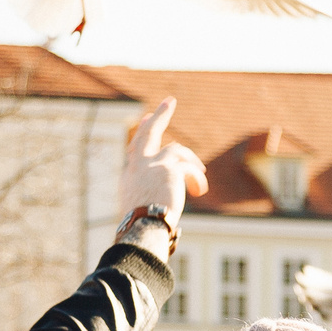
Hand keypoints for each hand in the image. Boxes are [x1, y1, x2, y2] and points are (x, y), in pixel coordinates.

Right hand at [115, 98, 206, 226]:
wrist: (144, 228)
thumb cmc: (144, 229)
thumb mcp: (143, 212)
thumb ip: (152, 202)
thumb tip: (167, 213)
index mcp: (130, 177)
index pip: (137, 150)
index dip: (143, 136)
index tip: (148, 120)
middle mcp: (138, 167)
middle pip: (147, 134)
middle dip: (160, 116)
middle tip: (170, 101)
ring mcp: (152, 165)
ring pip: (176, 149)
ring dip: (191, 160)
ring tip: (202, 172)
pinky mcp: (169, 168)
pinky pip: (189, 169)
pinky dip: (196, 180)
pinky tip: (199, 191)